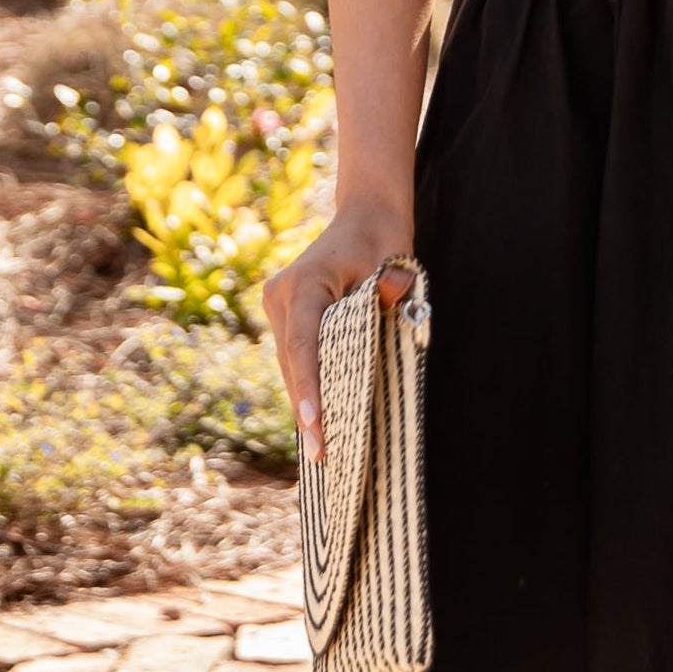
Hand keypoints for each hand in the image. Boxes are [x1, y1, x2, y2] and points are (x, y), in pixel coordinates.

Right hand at [263, 204, 414, 462]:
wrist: (365, 215)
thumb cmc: (383, 240)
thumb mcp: (394, 264)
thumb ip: (391, 291)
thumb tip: (389, 311)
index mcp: (304, 283)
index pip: (304, 344)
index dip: (308, 387)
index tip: (314, 423)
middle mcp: (281, 295)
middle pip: (294, 362)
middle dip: (307, 408)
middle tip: (323, 456)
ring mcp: (278, 304)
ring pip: (291, 364)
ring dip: (304, 402)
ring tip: (319, 450)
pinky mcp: (285, 314)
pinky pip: (296, 356)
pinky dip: (307, 384)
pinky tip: (317, 420)